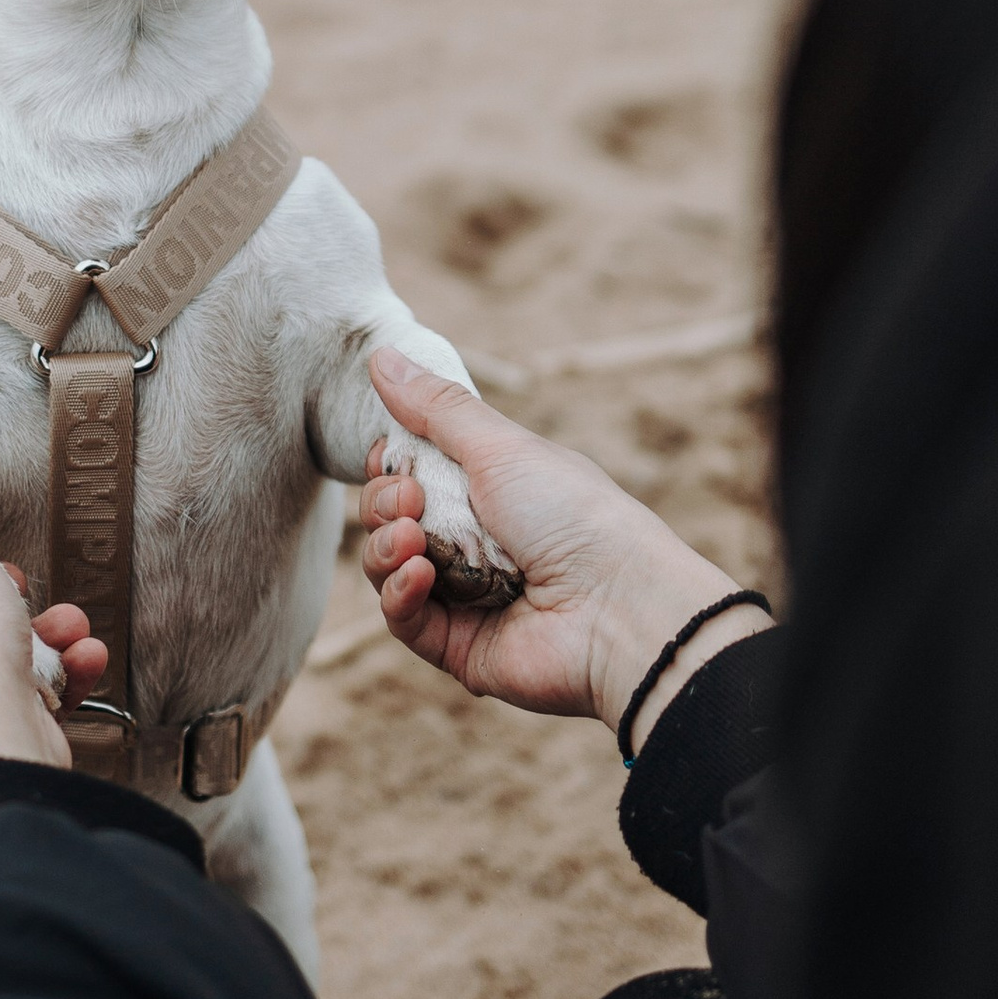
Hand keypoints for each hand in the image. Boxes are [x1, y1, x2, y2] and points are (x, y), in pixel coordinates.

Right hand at [362, 348, 765, 745]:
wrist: (617, 606)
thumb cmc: (572, 515)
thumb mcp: (501, 447)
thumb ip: (435, 409)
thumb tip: (379, 354)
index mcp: (488, 489)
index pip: (409, 473)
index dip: (389, 464)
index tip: (392, 454)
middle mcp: (472, 540)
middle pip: (390, 518)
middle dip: (386, 502)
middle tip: (413, 499)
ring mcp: (463, 595)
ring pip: (387, 567)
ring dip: (386, 546)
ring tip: (414, 539)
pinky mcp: (457, 645)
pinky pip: (403, 619)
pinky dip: (399, 594)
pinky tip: (419, 576)